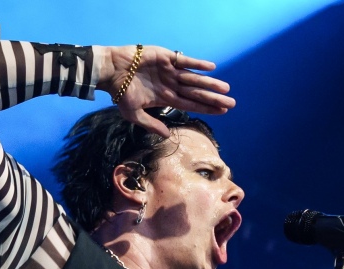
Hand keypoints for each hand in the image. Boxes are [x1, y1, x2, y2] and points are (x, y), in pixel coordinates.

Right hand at [100, 45, 235, 136]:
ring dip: (210, 83)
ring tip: (226, 88)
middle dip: (214, 98)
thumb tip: (167, 136)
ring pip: (194, 79)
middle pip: (197, 93)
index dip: (207, 108)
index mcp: (166, 98)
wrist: (111, 70)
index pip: (191, 104)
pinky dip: (197, 64)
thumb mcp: (133, 114)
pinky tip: (211, 68)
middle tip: (233, 103)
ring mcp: (170, 71)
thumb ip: (151, 124)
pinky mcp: (167, 57)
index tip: (223, 112)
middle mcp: (171, 85)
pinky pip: (185, 61)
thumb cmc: (120, 93)